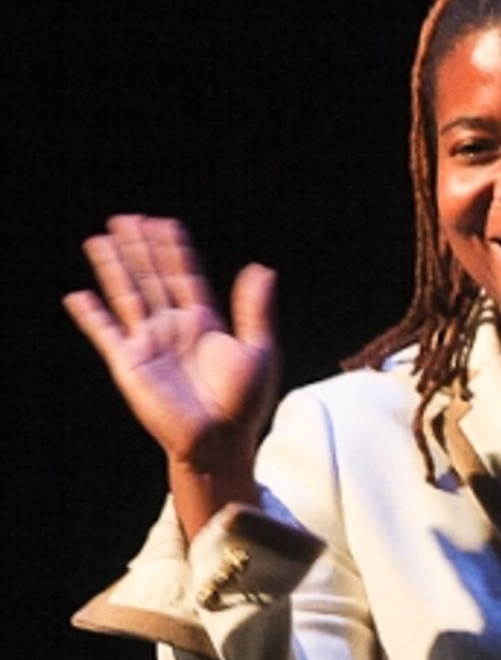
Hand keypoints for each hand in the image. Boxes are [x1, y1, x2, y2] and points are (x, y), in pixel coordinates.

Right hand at [64, 215, 278, 532]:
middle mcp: (173, 330)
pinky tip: (78, 295)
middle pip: (152, 278)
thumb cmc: (243, 405)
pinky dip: (91, 315)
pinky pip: (106, 333)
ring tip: (100, 239)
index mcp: (204, 324)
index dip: (173, 250)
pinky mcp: (130, 364)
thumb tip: (263, 268)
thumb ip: (255, 309)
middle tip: (126, 218)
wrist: (219, 442)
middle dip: (139, 249)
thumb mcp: (258, 351)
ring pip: (128, 296)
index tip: (165, 223)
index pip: (184, 276)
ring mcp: (150, 345)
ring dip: (114, 269)